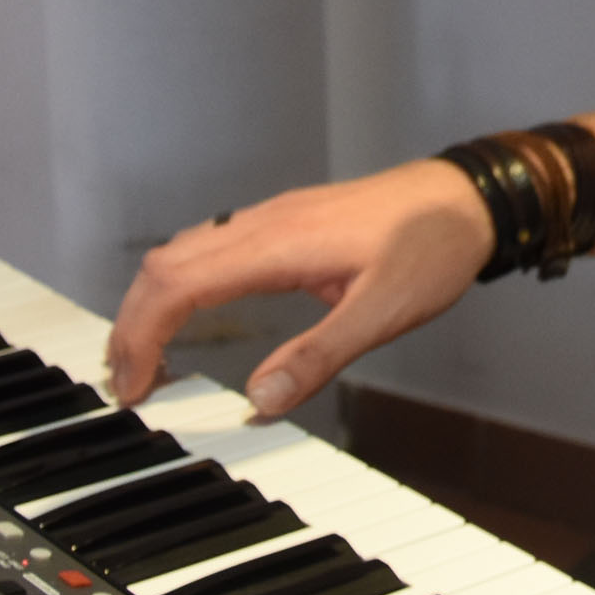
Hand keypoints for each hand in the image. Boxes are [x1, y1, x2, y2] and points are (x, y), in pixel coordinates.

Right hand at [106, 160, 494, 416]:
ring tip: (146, 358)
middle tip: (127, 384)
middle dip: (131, 324)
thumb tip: (260, 398)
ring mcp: (270, 218)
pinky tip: (191, 313)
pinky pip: (209, 246)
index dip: (141, 336)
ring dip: (152, 302)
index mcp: (277, 243)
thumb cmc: (432, 246)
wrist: (467, 196)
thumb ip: (320, 355)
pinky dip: (181, 284)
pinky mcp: (284, 222)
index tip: (132, 387)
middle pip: (164, 265)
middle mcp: (262, 223)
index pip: (178, 284)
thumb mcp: (383, 312)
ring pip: (182, 251)